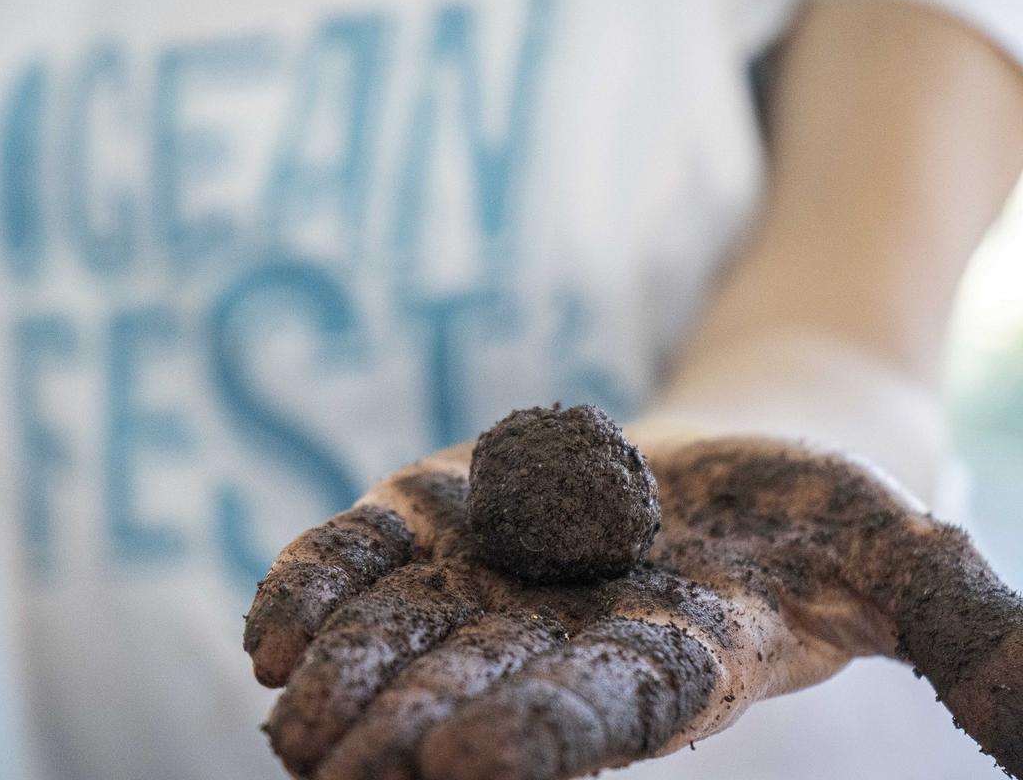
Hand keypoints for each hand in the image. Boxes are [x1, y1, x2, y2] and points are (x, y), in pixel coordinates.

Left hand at [243, 435, 1022, 779]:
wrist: (735, 470)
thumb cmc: (823, 518)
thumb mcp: (909, 560)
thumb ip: (971, 638)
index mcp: (670, 665)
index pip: (599, 715)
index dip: (538, 737)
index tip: (467, 768)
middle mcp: (566, 642)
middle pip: (480, 690)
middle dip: (410, 723)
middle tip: (336, 762)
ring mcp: (495, 582)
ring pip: (407, 636)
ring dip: (346, 670)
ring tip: (288, 715)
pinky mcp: (447, 521)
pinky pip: (371, 557)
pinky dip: (321, 585)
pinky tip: (267, 629)